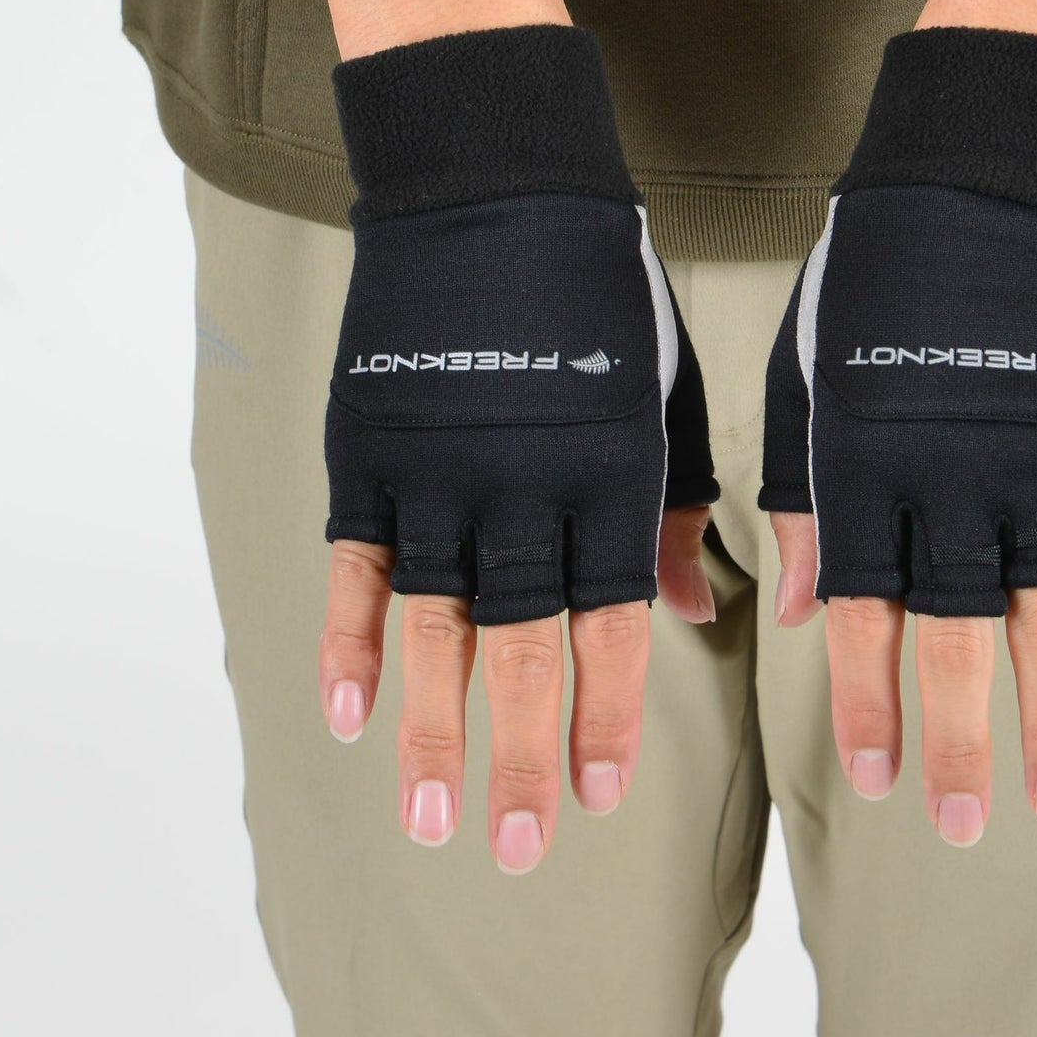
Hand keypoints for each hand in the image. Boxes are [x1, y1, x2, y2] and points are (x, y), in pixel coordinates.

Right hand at [317, 24, 718, 868]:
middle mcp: (527, 487)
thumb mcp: (668, 393)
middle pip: (524, 645)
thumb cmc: (604, 294)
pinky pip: (356, 561)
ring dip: (431, 726)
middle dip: (523, 753)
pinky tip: (348, 712)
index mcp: (611, 475)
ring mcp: (440, 469)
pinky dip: (351, 637)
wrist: (498, 189)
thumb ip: (678, 507)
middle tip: (519, 847)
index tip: (603, 795)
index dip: (606, 714)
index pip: (612, 622)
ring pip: (435, 623)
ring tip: (428, 816)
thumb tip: (689, 610)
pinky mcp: (371, 446)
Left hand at [760, 27, 1036, 841]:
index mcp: (865, 469)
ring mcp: (1035, 466)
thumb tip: (794, 610)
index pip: (863, 616)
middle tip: (966, 828)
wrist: (979, 183)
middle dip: (961, 739)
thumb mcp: (805, 377)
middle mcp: (950, 483)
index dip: (869, 704)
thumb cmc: (869, 278)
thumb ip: (801, 496)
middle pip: (958, 638)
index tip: (876, 777)